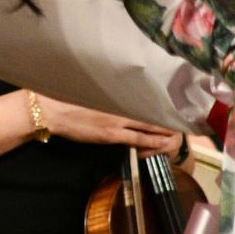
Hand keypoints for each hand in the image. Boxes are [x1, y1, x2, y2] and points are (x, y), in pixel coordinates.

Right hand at [38, 95, 183, 155]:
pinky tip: (162, 143)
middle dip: (164, 117)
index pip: (142, 98)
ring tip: (178, 132)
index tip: (170, 102)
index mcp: (113, 94)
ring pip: (147, 125)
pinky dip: (151, 141)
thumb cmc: (66, 98)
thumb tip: (115, 90)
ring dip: (163, 130)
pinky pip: (137, 139)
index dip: (157, 102)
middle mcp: (119, 106)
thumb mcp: (88, 90)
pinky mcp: (111, 135)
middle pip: (148, 111)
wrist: (53, 110)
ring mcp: (116, 121)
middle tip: (181, 119)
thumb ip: (104, 92)